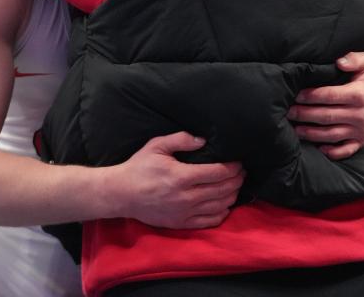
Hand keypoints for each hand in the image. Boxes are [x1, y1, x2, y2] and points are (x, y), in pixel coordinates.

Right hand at [110, 132, 244, 228]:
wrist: (122, 194)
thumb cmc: (139, 167)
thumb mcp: (156, 145)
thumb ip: (181, 139)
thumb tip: (203, 140)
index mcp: (182, 176)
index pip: (218, 172)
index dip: (233, 168)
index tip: (239, 162)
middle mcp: (186, 197)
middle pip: (223, 189)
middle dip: (237, 180)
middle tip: (242, 173)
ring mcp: (185, 213)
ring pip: (220, 206)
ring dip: (232, 195)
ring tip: (236, 186)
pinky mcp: (181, 223)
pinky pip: (210, 221)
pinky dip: (222, 213)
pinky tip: (225, 204)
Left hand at [286, 51, 363, 159]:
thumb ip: (354, 59)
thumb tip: (339, 62)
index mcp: (359, 94)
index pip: (331, 96)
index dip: (312, 96)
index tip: (297, 95)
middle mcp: (360, 114)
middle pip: (327, 116)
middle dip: (305, 115)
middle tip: (288, 112)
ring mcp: (361, 130)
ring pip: (333, 134)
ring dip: (312, 134)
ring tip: (295, 130)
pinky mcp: (361, 141)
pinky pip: (346, 150)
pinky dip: (333, 152)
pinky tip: (318, 149)